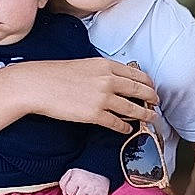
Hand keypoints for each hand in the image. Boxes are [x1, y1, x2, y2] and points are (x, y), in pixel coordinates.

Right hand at [26, 58, 159, 135]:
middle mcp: (108, 80)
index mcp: (106, 66)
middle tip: (157, 104)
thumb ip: (104, 72)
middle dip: (152, 99)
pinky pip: (117, 123)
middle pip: (140, 91)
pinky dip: (125, 127)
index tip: (152, 89)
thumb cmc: (57, 74)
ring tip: (151, 119)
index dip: (148, 84)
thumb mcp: (85, 65)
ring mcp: (102, 98)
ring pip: (133, 109)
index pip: (137, 74)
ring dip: (145, 115)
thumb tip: (118, 82)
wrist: (38, 85)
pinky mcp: (94, 115)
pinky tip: (128, 129)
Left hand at [58, 168, 109, 194]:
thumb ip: (63, 183)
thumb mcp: (70, 173)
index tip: (76, 186)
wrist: (101, 166)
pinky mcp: (103, 193)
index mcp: (77, 178)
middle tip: (84, 187)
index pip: (69, 192)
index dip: (72, 190)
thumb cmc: (83, 171)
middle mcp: (86, 184)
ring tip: (89, 192)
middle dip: (79, 194)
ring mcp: (95, 189)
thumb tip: (64, 194)